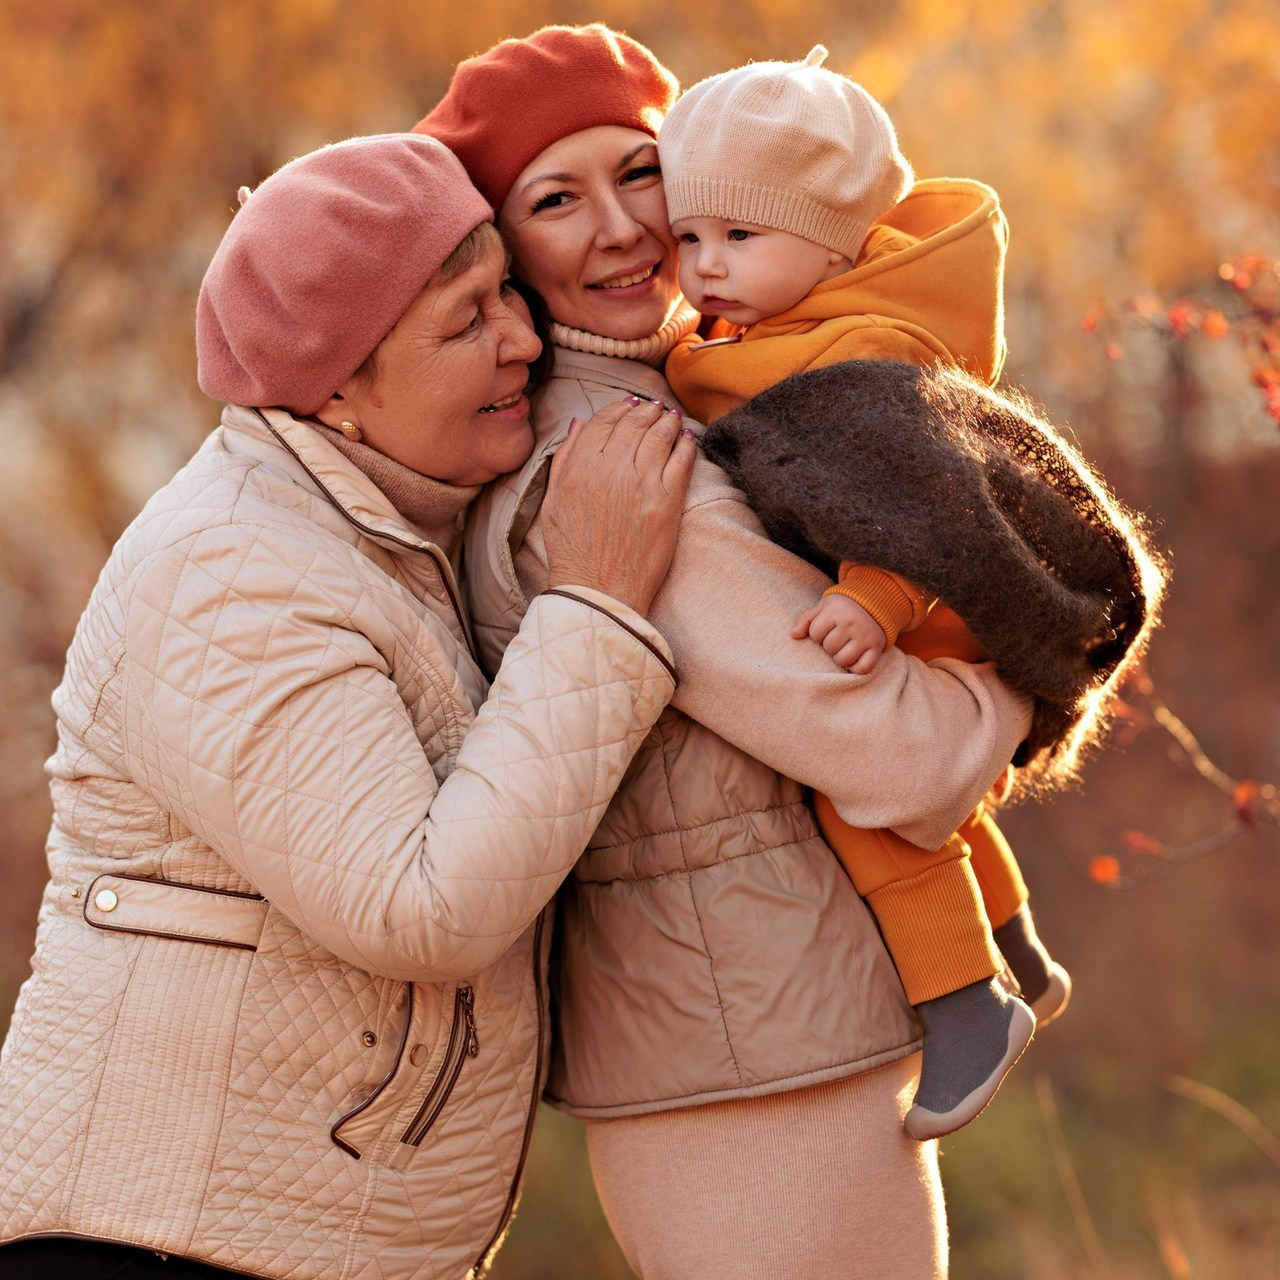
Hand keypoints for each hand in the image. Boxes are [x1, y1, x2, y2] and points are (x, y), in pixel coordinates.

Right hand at [542, 398, 696, 615]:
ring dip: (668, 421)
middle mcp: (611, 469)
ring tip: (671, 418)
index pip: (604, 421)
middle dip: (647, 411)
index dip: (619, 408)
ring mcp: (642, 483)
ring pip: (660, 435)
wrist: (598, 591)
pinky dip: (687, 444)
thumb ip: (564, 460)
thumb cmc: (572, 552)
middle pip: (634, 423)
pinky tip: (687, 439)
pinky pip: (682, 460)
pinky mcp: (667, 501)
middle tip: (655, 408)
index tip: (630, 405)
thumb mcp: (553, 502)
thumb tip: (580, 424)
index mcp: (580, 468)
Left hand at [791, 594, 886, 673]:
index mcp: (836, 610)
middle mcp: (852, 622)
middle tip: (837, 639)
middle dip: (829, 646)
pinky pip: (863, 668)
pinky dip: (856, 668)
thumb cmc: (842, 609)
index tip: (826, 629)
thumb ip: (805, 619)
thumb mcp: (823, 607)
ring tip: (844, 648)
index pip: (815, 634)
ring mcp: (866, 636)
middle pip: (829, 648)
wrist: (873, 605)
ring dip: (841, 658)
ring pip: (844, 660)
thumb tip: (794, 635)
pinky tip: (854, 659)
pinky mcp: (876, 647)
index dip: (817, 634)